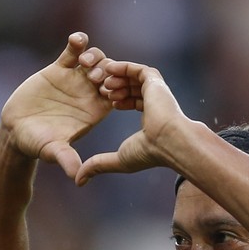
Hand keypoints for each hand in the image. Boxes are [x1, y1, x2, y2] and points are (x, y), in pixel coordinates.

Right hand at [0, 32, 115, 180]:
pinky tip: (77, 40)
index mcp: (95, 111)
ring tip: (84, 63)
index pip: (118, 95)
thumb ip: (66, 159)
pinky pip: (73, 52)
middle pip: (111, 74)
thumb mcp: (53, 151)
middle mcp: (88, 94)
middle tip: (96, 77)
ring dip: (95, 57)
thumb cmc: (37, 144)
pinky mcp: (58, 69)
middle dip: (109, 71)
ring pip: (95, 60)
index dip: (118, 89)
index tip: (106, 91)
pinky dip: (77, 44)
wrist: (16, 130)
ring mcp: (74, 79)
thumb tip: (77, 178)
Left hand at [75, 61, 192, 184]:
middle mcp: (155, 103)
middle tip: (98, 88)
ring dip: (116, 77)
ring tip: (102, 81)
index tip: (105, 101)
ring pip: (132, 77)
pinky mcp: (155, 80)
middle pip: (131, 88)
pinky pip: (135, 68)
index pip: (132, 102)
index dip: (116, 101)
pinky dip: (122, 67)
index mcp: (151, 118)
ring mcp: (156, 91)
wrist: (169, 141)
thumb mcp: (119, 159)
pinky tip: (109, 69)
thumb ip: (99, 165)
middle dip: (113, 87)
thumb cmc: (150, 153)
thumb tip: (79, 181)